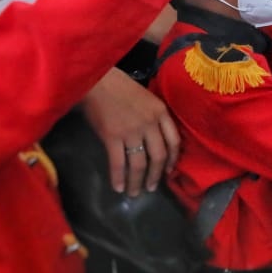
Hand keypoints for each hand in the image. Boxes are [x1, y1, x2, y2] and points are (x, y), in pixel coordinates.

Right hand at [80, 68, 180, 195]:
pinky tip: (118, 187)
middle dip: (156, 175)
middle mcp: (150, 123)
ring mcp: (132, 131)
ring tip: (135, 193)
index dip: (172, 159)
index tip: (169, 170)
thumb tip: (154, 141)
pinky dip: (119, 177)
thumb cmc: (120, 87)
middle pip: (159, 156)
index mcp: (160, 112)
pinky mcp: (112, 137)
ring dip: (137, 181)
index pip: (174, 141)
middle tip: (152, 187)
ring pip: (139, 163)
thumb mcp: (146, 98)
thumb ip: (153, 117)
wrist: (97, 79)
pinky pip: (119, 163)